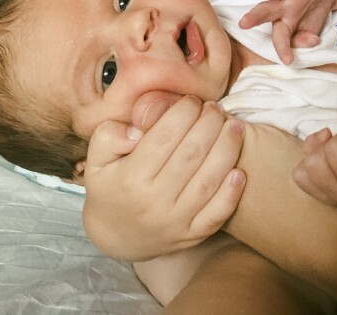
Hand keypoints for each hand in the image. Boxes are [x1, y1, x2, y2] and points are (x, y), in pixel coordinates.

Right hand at [82, 97, 245, 260]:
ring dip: (228, 149)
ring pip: (209, 181)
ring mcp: (175, 221)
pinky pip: (217, 214)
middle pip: (192, 154)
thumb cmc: (111, 187)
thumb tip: (136, 129)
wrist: (116, 236)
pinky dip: (231, 193)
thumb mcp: (96, 160)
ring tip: (235, 126)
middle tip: (216, 108)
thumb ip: (109, 136)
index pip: (165, 136)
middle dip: (210, 123)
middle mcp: (154, 201)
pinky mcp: (192, 235)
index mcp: (131, 178)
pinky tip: (240, 171)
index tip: (192, 100)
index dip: (184, 112)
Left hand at [239, 0, 336, 64]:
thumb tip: (312, 41)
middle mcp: (284, 4)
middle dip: (256, 17)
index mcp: (285, 20)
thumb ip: (307, 37)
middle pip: (267, 10)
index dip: (283, 47)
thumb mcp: (311, 29)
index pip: (280, 35)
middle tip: (243, 23)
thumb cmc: (311, 13)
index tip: (287, 60)